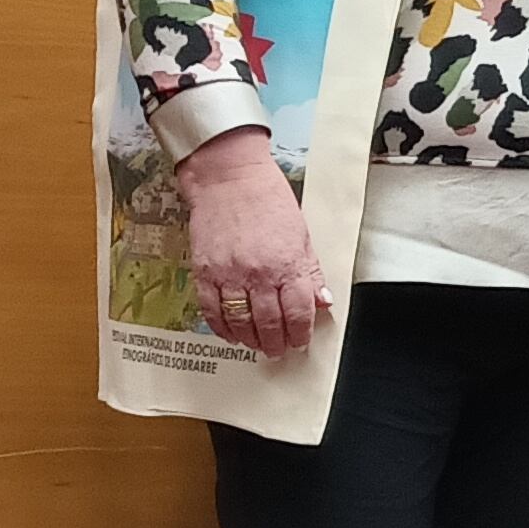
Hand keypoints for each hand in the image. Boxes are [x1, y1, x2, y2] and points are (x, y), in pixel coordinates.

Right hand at [175, 127, 329, 357]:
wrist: (229, 177)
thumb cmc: (267, 198)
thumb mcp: (301, 233)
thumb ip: (311, 271)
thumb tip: (323, 301)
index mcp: (288, 263)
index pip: (299, 312)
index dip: (300, 333)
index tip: (300, 341)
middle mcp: (260, 273)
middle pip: (270, 324)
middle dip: (276, 343)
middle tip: (278, 350)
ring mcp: (230, 274)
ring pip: (241, 323)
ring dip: (250, 340)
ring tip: (256, 344)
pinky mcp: (205, 272)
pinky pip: (212, 310)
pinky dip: (222, 327)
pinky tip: (230, 332)